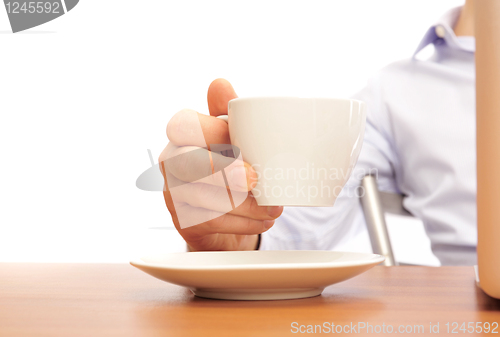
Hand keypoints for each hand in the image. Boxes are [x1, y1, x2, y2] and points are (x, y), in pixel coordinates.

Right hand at [159, 79, 283, 250]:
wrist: (228, 211)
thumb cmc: (232, 164)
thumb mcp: (235, 136)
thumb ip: (231, 113)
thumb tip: (219, 84)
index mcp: (183, 135)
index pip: (183, 125)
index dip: (209, 133)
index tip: (240, 147)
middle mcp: (171, 161)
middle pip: (186, 164)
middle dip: (223, 173)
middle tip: (255, 180)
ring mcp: (173, 193)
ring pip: (201, 198)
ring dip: (243, 204)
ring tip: (272, 207)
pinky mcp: (183, 221)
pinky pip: (210, 223)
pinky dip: (242, 223)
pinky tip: (262, 219)